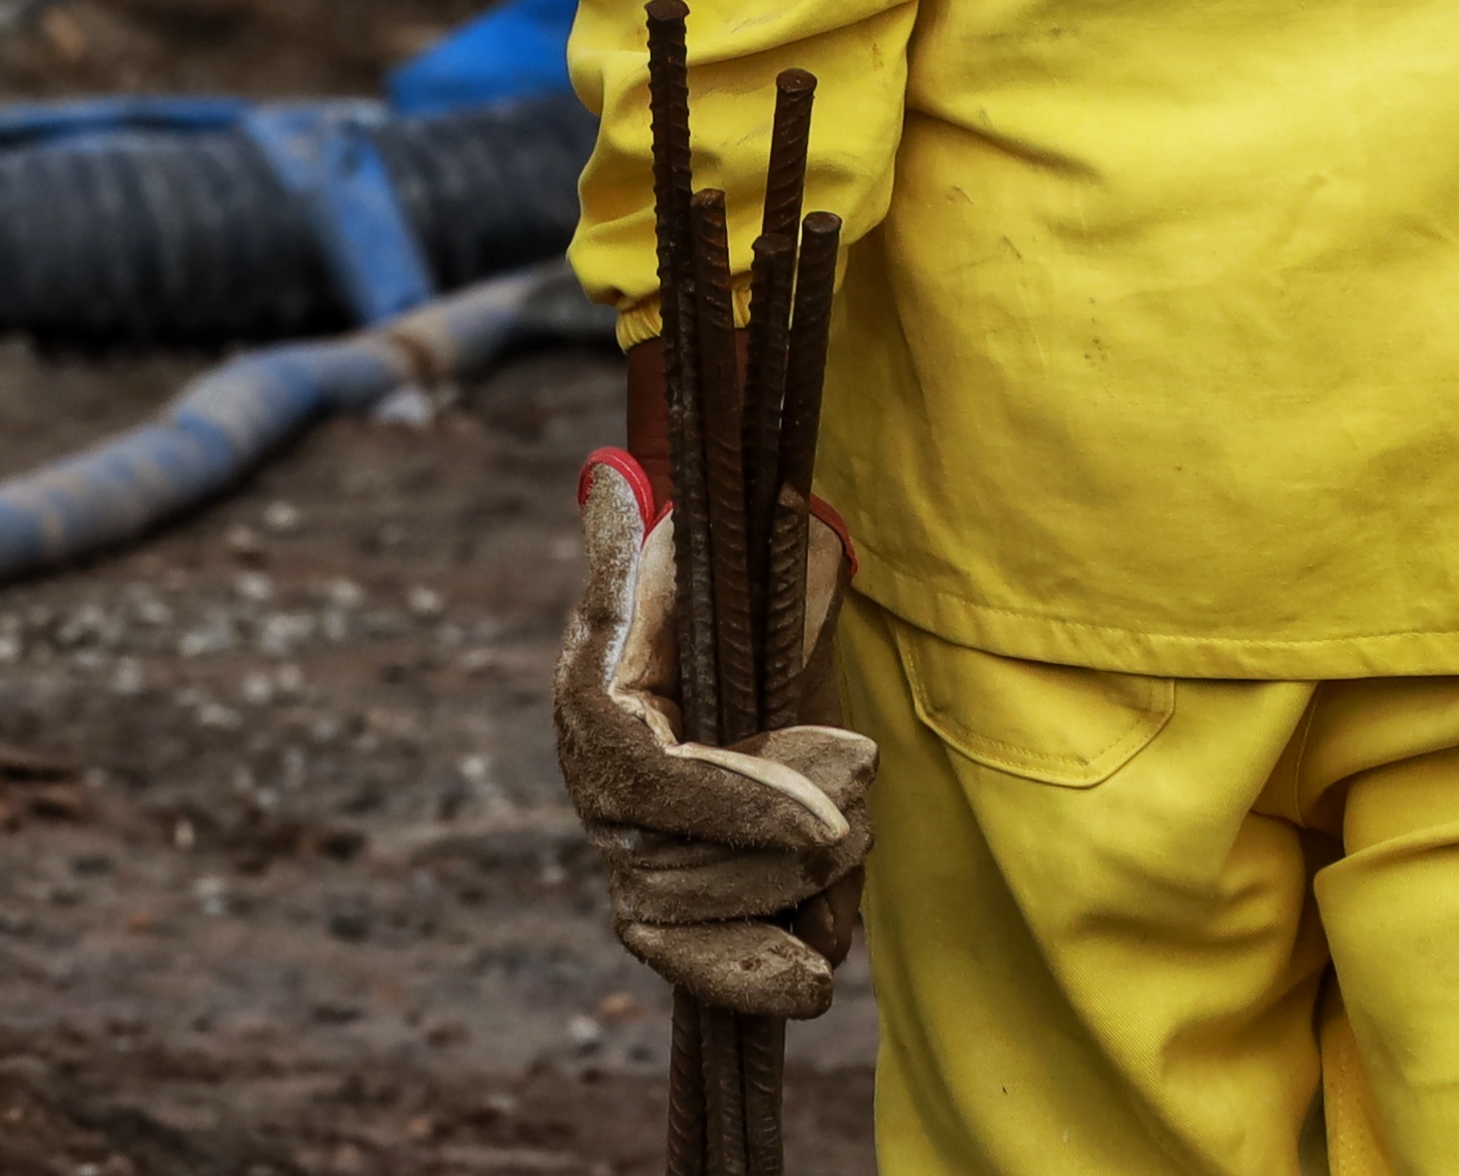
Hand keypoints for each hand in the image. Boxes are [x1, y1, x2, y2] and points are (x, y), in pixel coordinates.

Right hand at [549, 450, 872, 1019]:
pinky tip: (813, 972)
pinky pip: (702, 965)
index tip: (829, 812)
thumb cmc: (726, 595)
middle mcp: (603, 795)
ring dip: (791, 892)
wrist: (746, 646)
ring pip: (702, 920)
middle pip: (681, 870)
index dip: (737, 803)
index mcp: (597, 707)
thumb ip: (661, 539)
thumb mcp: (706, 557)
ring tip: (854, 836)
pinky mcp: (680, 908)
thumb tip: (611, 482)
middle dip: (784, 849)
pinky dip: (756, 976)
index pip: (654, 781)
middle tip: (861, 803)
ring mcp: (636, 858)